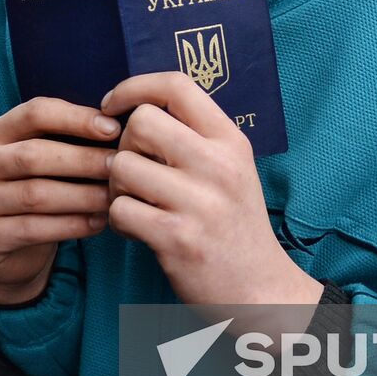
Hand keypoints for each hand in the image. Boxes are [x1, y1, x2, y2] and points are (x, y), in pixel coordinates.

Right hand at [0, 98, 117, 304]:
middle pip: (33, 154)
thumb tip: (116, 126)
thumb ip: (68, 141)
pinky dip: (71, 225)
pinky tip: (98, 223)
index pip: (33, 113)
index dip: (75, 118)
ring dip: (82, 195)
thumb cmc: (37, 194)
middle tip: (119, 167)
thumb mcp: (45, 162)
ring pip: (35, 194)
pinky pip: (32, 228)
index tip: (113, 128)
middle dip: (82, 160)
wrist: (8, 253)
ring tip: (112, 197)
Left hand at [102, 72, 323, 310]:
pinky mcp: (177, 238)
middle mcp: (218, 165)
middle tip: (134, 171)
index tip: (114, 106)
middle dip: (124, 145)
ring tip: (136, 203)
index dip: (134, 87)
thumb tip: (136, 106)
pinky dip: (119, 220)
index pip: (176, 85)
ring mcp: (199, 202)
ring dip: (117, 187)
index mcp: (230, 141)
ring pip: (122, 165)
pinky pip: (119, 209)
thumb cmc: (234, 225)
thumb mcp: (230, 169)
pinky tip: (137, 229)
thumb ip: (194, 136)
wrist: (262, 290)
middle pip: (141, 122)